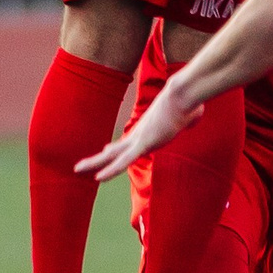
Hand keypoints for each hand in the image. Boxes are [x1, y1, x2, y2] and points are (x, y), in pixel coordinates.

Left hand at [77, 74, 201, 180]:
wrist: (184, 94)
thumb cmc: (190, 101)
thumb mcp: (191, 114)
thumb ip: (190, 117)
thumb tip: (195, 115)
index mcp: (148, 128)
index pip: (128, 141)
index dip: (116, 147)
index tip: (106, 149)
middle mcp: (139, 133)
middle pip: (115, 149)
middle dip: (98, 158)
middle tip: (81, 165)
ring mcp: (140, 138)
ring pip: (112, 156)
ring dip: (94, 163)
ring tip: (76, 169)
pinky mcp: (143, 143)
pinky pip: (124, 162)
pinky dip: (111, 170)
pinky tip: (98, 178)